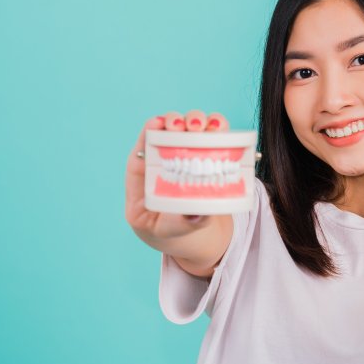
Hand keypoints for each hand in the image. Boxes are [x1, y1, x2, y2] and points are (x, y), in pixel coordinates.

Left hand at [124, 110, 229, 241]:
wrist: (199, 243)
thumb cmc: (174, 237)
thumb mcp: (170, 232)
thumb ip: (182, 223)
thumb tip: (196, 215)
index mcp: (144, 180)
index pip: (142, 151)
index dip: (148, 133)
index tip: (158, 123)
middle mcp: (165, 163)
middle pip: (166, 133)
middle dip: (175, 123)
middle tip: (185, 126)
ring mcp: (188, 158)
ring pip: (190, 130)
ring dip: (197, 121)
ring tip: (207, 125)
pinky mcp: (210, 158)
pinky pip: (213, 138)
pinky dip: (218, 128)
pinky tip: (221, 127)